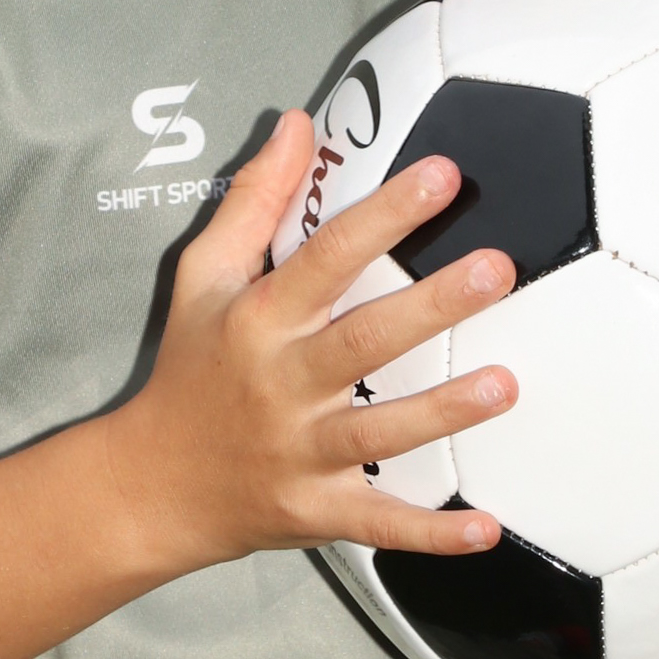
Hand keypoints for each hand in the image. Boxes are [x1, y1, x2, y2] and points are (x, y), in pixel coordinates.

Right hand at [109, 110, 518, 575]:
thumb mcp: (203, 275)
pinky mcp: (316, 511)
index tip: (443, 175)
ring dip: (444, 411)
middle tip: (496, 268)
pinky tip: (487, 528)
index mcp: (260, 320)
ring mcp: (301, 453)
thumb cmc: (191, 367)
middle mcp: (282, 383)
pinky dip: (432, 534)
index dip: (386, 213)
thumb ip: (253, 199)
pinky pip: (379, 523)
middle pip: (366, 340)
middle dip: (433, 305)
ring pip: (381, 430)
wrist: (150, 484)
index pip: (329, 255)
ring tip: (507, 384)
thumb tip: (298, 124)